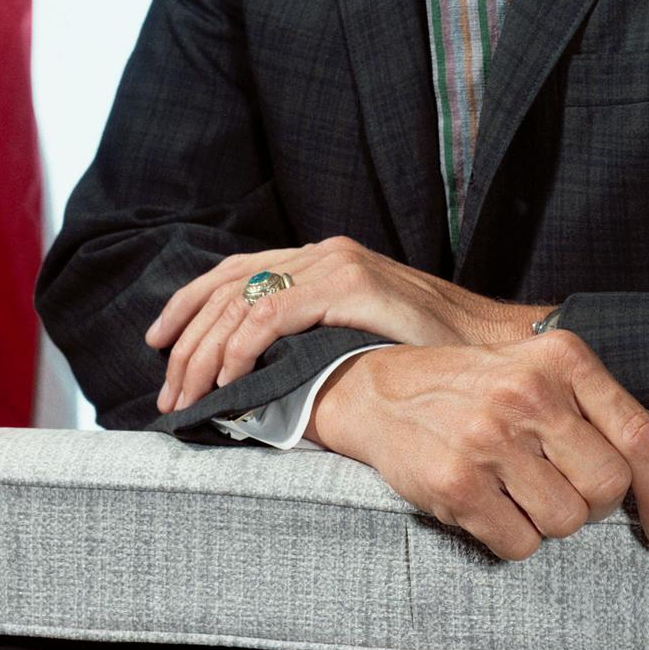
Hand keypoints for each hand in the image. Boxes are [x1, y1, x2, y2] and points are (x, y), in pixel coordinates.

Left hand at [144, 235, 544, 413]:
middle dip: (186, 341)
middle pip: (229, 286)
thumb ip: (314, 341)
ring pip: (243, 300)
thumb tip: (257, 380)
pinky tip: (227, 380)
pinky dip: (242, 347)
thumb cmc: (427, 355)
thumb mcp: (357, 340)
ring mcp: (336, 265)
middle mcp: (324, 253)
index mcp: (321, 261)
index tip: (159, 345)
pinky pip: (275, 312)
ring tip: (188, 396)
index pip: (236, 273)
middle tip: (168, 392)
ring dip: (204, 351)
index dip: (188, 306)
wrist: (489, 345)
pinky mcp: (350, 286)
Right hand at [306, 327, 648, 561]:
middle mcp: (529, 392)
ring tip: (514, 487)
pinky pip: (520, 545)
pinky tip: (488, 503)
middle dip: (591, 503)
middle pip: (608, 488)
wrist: (379, 389)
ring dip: (546, 521)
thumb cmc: (475, 387)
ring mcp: (492, 437)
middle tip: (556, 484)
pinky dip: (510, 537)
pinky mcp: (458, 482)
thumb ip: (618, 419)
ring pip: (567, 522)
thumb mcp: (547, 381)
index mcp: (561, 357)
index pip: (640, 435)